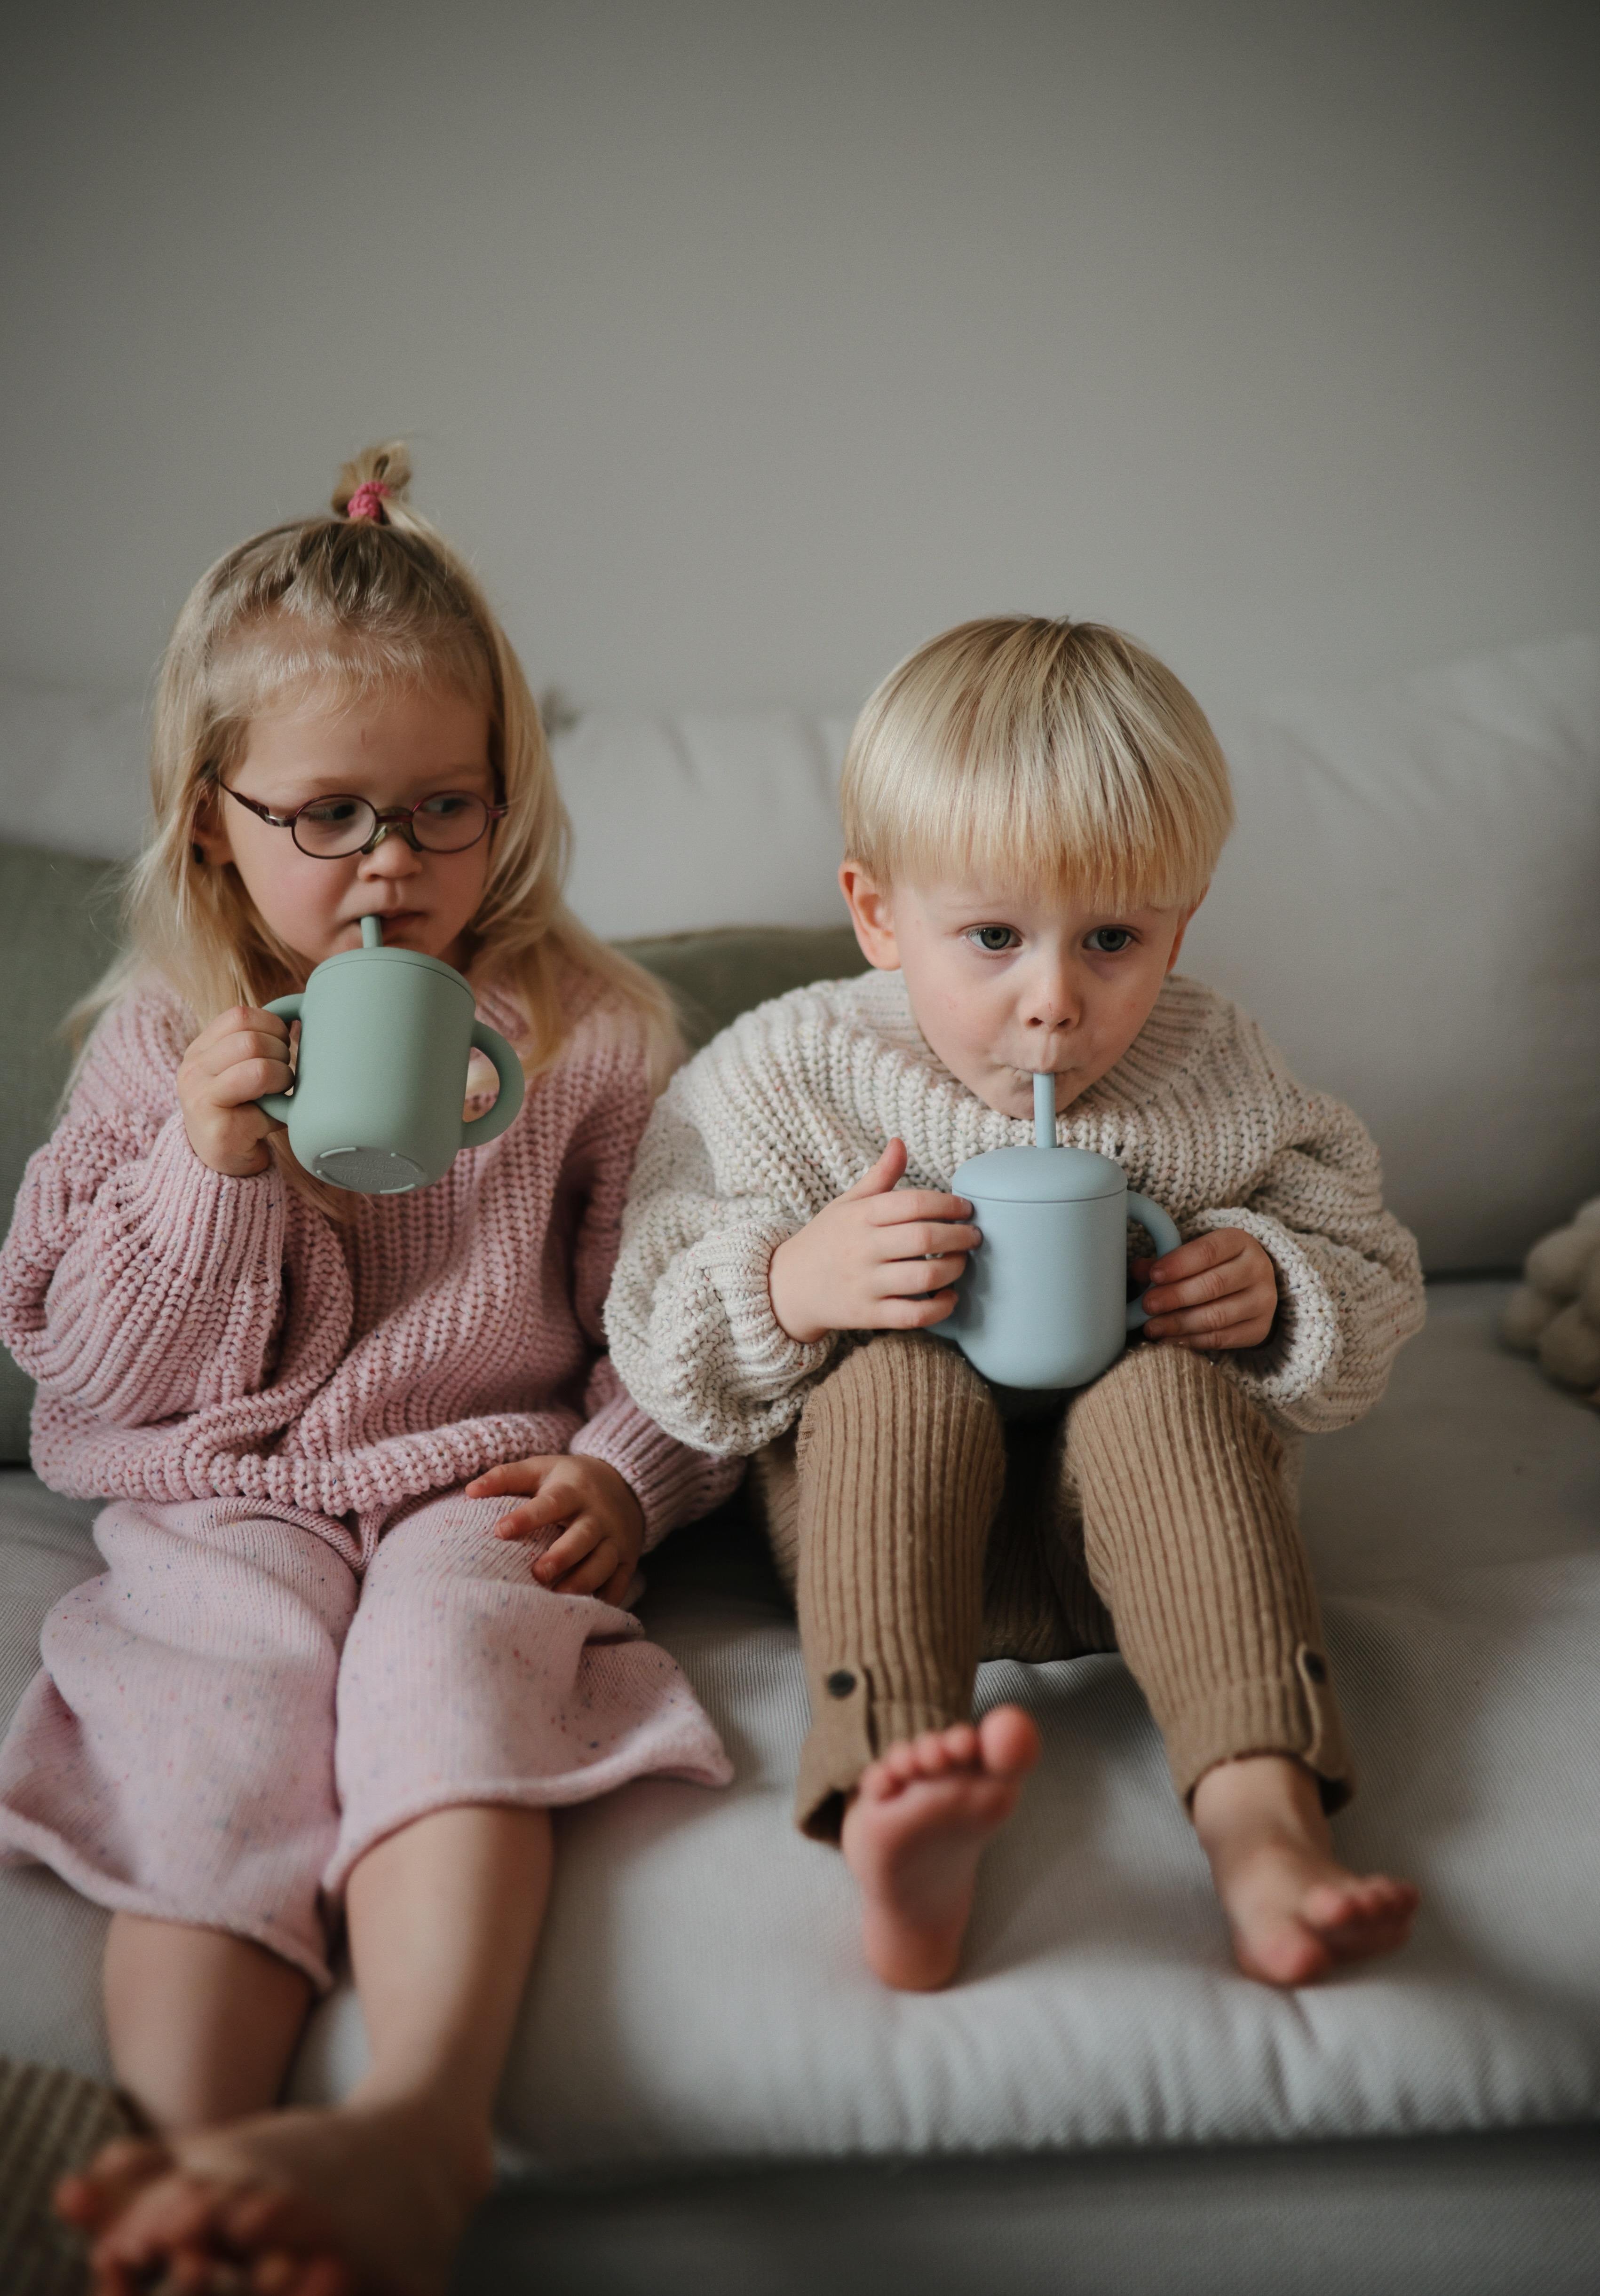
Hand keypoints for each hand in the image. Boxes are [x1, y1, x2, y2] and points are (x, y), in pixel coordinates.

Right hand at [176, 1005, 294, 1176]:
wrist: (222, 1162)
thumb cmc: (242, 1112)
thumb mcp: (242, 1071)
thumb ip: (257, 1046)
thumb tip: (297, 1019)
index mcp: (201, 1050)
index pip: (239, 1015)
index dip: (271, 1024)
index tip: (283, 1044)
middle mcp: (193, 1068)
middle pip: (250, 1037)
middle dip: (280, 1052)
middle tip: (284, 1072)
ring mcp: (199, 1094)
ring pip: (256, 1063)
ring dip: (281, 1075)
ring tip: (280, 1091)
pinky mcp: (214, 1122)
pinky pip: (258, 1094)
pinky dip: (277, 1100)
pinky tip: (273, 1112)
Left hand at [465, 1454, 645, 1603]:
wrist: (625, 1483)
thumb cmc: (569, 1480)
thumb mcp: (541, 1468)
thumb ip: (506, 1477)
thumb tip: (469, 1491)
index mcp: (574, 1490)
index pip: (552, 1503)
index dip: (527, 1517)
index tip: (500, 1530)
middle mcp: (598, 1516)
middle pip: (583, 1537)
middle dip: (562, 1557)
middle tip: (537, 1574)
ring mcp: (616, 1540)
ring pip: (603, 1563)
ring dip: (582, 1582)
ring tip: (558, 1599)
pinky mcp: (627, 1561)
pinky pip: (619, 1584)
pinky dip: (605, 1600)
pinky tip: (585, 1614)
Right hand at [767, 1138, 981, 1344]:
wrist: (788, 1286)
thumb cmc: (826, 1240)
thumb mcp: (846, 1203)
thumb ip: (879, 1177)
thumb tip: (899, 1142)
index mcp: (860, 1216)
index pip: (913, 1203)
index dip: (948, 1204)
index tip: (965, 1208)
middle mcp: (862, 1248)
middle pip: (924, 1238)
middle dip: (960, 1236)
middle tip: (975, 1236)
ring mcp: (865, 1284)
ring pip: (924, 1276)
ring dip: (955, 1268)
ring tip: (962, 1261)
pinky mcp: (868, 1315)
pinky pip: (913, 1314)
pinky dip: (939, 1307)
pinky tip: (949, 1296)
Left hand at [1133, 1227, 1278, 1349]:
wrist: (1254, 1285)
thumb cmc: (1216, 1266)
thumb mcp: (1196, 1255)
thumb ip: (1167, 1261)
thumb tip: (1137, 1270)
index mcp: (1240, 1242)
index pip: (1208, 1251)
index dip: (1179, 1264)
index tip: (1153, 1275)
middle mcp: (1257, 1269)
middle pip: (1213, 1285)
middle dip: (1175, 1296)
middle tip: (1147, 1305)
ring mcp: (1262, 1301)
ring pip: (1217, 1316)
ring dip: (1179, 1323)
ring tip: (1152, 1327)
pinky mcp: (1259, 1329)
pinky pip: (1221, 1339)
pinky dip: (1191, 1341)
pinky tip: (1169, 1340)